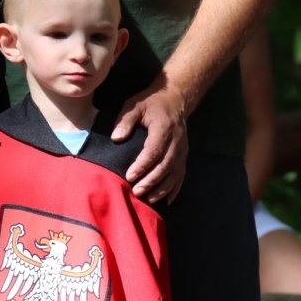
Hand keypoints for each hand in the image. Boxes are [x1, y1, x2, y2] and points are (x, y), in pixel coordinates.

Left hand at [112, 77, 188, 203]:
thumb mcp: (135, 105)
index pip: (154, 150)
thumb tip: (116, 138)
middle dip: (151, 181)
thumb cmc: (151, 103)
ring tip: (149, 199)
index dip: (142, 165)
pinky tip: (166, 201)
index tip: (129, 176)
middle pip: (165, 165)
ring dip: (162, 188)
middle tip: (136, 192)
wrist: (175, 99)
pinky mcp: (184, 155)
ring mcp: (182, 149)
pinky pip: (181, 175)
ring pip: (175, 173)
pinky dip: (174, 189)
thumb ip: (125, 120)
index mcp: (164, 127)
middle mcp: (177, 140)